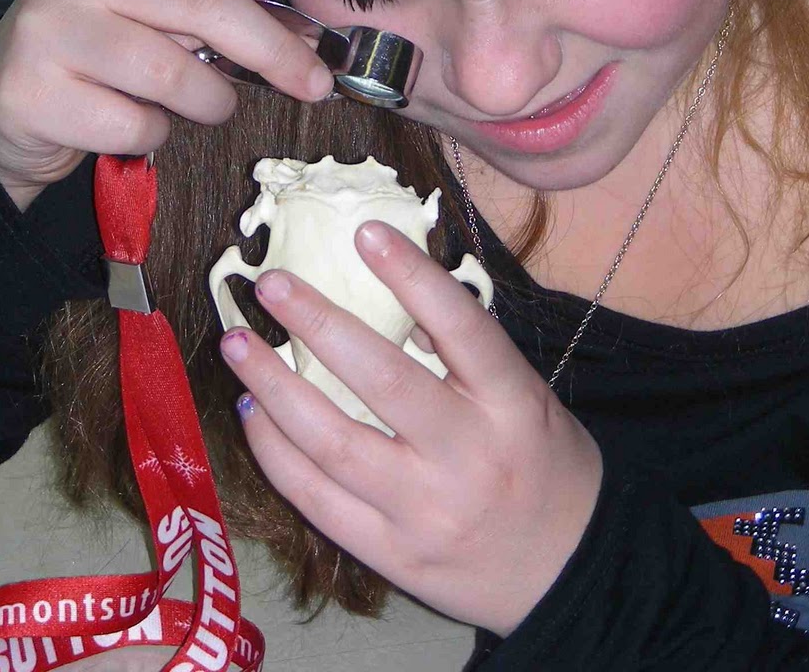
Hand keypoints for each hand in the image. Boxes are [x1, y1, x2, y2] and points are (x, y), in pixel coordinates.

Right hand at [0, 0, 334, 208]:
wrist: (4, 99)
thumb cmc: (102, 45)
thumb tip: (302, 36)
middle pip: (199, 2)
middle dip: (272, 50)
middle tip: (311, 82)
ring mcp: (49, 30)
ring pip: (172, 74)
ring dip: (212, 101)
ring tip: (209, 104)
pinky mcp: (35, 93)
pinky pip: (135, 123)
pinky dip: (155, 134)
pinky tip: (138, 122)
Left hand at [218, 221, 601, 635]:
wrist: (571, 576)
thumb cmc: (543, 467)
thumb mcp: (528, 401)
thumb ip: (467, 356)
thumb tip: (386, 294)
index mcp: (514, 407)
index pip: (461, 329)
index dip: (412, 276)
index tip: (365, 232)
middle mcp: (468, 458)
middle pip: (381, 381)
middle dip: (317, 324)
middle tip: (271, 284)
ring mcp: (424, 511)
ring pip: (331, 443)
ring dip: (273, 387)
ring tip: (237, 343)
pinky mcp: (391, 555)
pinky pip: (316, 498)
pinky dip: (274, 450)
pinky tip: (252, 411)